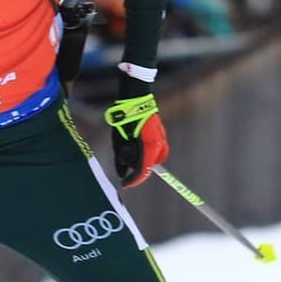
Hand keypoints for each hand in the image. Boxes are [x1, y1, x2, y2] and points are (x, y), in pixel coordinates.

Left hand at [104, 72, 167, 187]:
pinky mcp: (161, 134)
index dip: (133, 180)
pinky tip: (135, 141)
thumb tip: (122, 173)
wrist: (136, 98)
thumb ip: (121, 157)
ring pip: (153, 158)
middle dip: (136, 165)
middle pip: (148, 165)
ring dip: (140, 157)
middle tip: (124, 153)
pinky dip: (145, 151)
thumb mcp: (118, 139)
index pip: (143, 170)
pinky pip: (155, 150)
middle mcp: (159, 145)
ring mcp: (162, 139)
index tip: (124, 184)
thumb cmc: (124, 117)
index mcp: (149, 146)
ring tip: (128, 142)